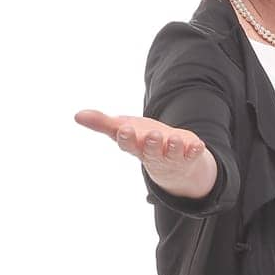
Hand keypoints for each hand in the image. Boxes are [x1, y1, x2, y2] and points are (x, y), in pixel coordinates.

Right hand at [74, 109, 216, 196]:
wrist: (172, 159)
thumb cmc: (142, 141)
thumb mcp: (123, 130)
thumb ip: (102, 123)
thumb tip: (77, 115)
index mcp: (136, 147)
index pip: (128, 145)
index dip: (127, 138)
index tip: (124, 130)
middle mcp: (153, 154)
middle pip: (151, 152)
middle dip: (152, 145)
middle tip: (153, 136)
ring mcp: (172, 157)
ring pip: (173, 155)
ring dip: (175, 148)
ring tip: (176, 140)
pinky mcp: (189, 155)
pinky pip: (193, 155)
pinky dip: (195, 150)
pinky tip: (197, 145)